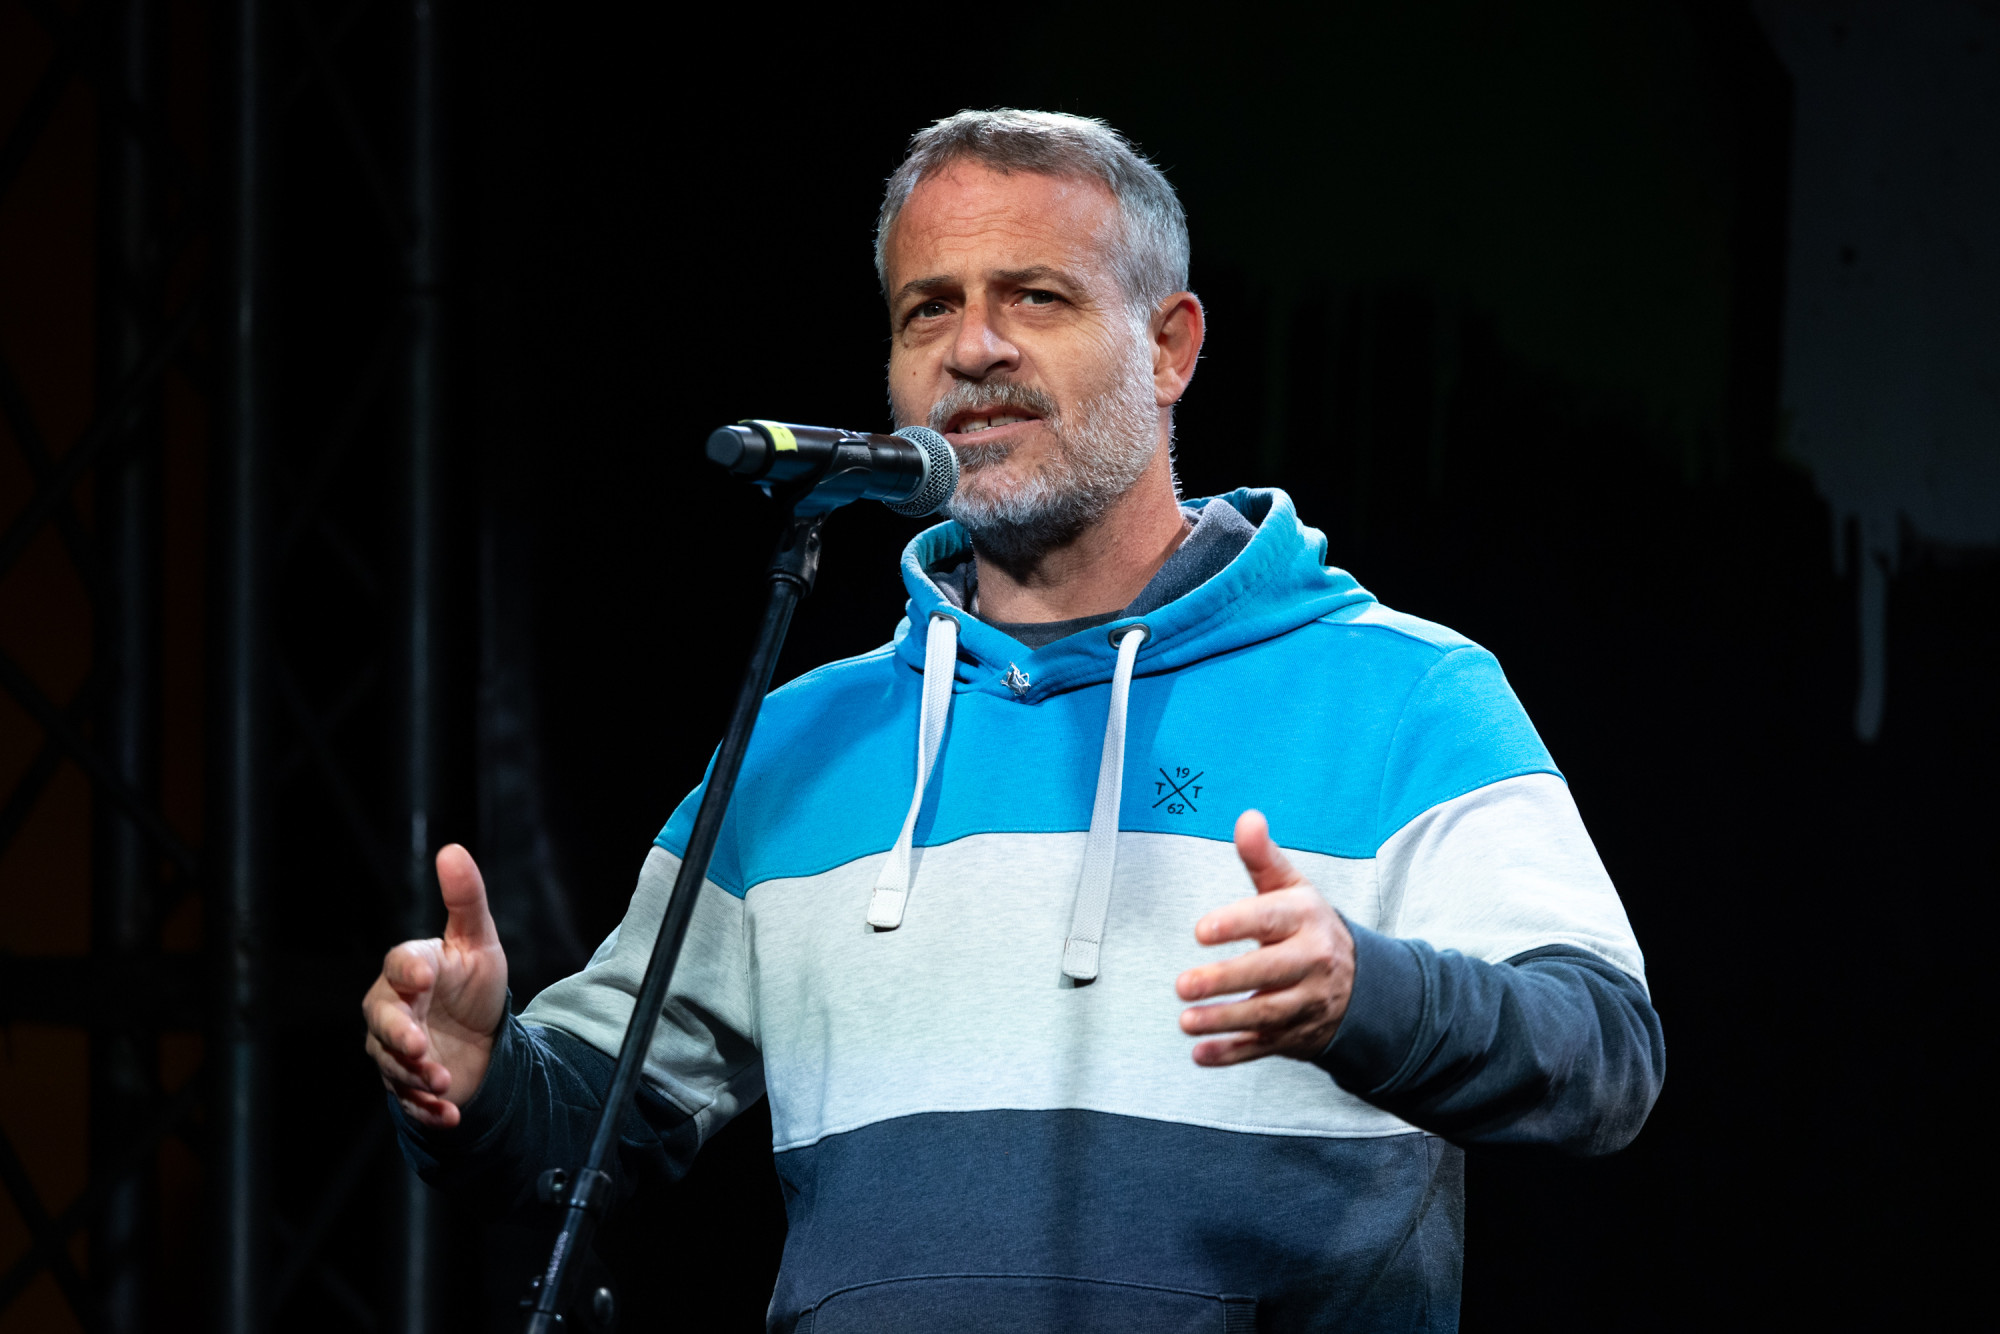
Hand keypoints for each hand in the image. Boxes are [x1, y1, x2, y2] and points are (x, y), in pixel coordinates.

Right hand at [361, 844, 508, 1127]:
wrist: (482, 1038)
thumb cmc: (473, 983)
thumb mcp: (478, 941)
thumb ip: (466, 900)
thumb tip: (453, 849)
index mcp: (410, 969)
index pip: (400, 965)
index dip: (408, 970)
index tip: (422, 975)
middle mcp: (395, 1011)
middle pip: (384, 1022)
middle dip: (398, 1036)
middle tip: (419, 1048)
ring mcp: (397, 1052)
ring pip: (393, 1067)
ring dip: (416, 1077)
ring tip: (443, 1082)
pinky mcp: (409, 1087)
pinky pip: (410, 1103)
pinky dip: (429, 1111)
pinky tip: (451, 1114)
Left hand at [1176, 810, 1354, 1065]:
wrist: (1365, 984)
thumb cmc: (1310, 927)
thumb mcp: (1292, 888)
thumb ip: (1263, 857)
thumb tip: (1247, 819)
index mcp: (1306, 920)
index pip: (1270, 919)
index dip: (1237, 924)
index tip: (1201, 931)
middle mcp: (1312, 962)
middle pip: (1269, 973)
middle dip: (1225, 980)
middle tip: (1183, 984)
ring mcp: (1307, 1002)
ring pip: (1266, 1015)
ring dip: (1224, 1021)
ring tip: (1186, 1019)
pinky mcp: (1297, 1035)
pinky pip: (1265, 1048)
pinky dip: (1233, 1054)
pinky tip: (1201, 1054)